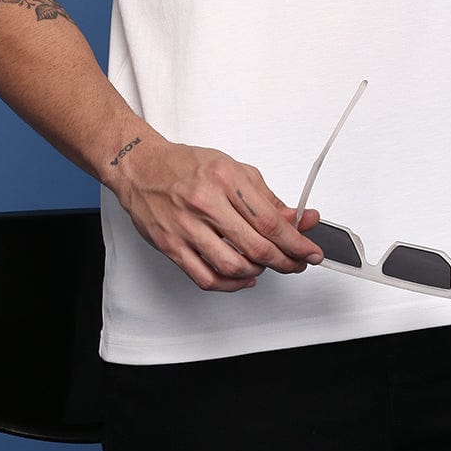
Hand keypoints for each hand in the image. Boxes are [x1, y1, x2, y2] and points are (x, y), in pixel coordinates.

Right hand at [108, 136, 323, 291]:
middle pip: (256, 246)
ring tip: (266, 265)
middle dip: (285, 261)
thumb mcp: (232, 168)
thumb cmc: (186, 166)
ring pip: (233, 266)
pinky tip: (243, 277)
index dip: (296, 241)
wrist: (140, 167)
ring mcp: (186, 227)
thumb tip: (297, 220)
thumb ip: (265, 197)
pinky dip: (231, 284)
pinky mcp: (171, 246)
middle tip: (297, 264)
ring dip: (258, 271)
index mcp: (224, 178)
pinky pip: (206, 278)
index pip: (269, 220)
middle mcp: (205, 202)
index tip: (311, 251)